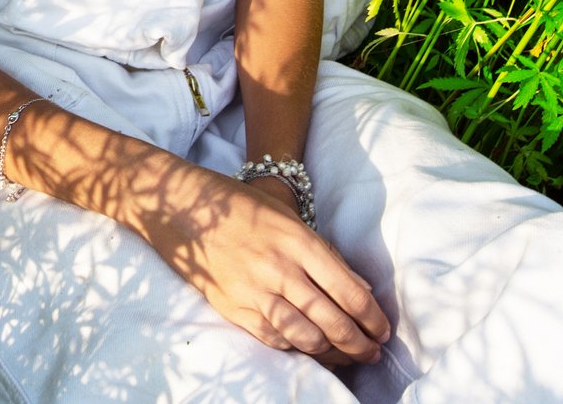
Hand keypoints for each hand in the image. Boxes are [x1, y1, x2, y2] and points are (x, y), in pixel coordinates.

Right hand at [138, 165, 389, 367]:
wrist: (179, 208)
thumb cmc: (238, 206)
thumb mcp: (286, 216)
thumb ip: (323, 253)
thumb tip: (360, 289)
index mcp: (297, 240)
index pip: (348, 290)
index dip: (372, 316)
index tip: (383, 329)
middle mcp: (278, 268)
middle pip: (332, 319)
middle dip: (359, 343)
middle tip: (373, 352)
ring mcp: (253, 291)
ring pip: (305, 337)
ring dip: (333, 353)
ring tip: (347, 357)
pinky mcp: (233, 309)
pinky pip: (275, 339)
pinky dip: (298, 348)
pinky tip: (311, 349)